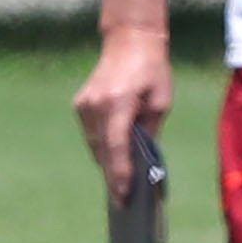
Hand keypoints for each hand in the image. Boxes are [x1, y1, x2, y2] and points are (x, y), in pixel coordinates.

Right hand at [73, 24, 172, 201]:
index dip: (120, 174)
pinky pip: (91, 134)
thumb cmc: (152, 71)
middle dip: (113, 175)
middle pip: (103, 151)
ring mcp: (84, 105)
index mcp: (118, 103)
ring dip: (107, 162)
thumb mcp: (161, 103)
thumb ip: (150, 132)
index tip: (123, 196)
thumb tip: (142, 161)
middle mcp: (96, 105)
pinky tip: (113, 158)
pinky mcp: (80, 104)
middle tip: (122, 201)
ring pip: (95, 145)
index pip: (116, 147)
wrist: (129, 41)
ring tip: (119, 184)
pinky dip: (102, 146)